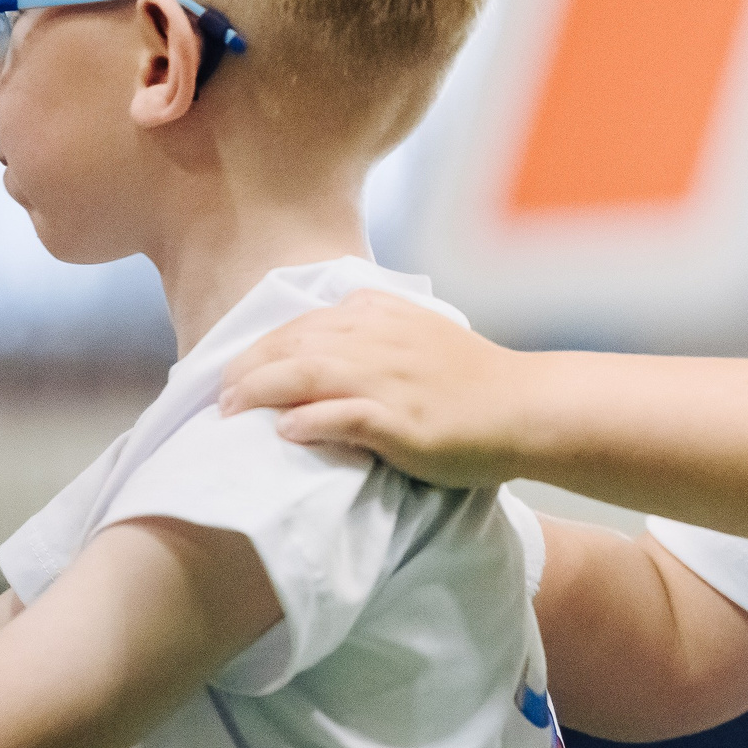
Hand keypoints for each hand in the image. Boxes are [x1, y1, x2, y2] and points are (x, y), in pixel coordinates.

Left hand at [217, 289, 532, 487]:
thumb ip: (376, 332)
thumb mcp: (422, 336)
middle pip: (294, 343)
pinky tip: (286, 431)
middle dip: (247, 368)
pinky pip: (343, 415)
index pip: (304, 323)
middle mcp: (381, 340)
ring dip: (261, 391)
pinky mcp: (402, 420)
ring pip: (307, 372)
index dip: (261, 346)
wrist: (528, 408)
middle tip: (219, 397)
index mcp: (384, 316)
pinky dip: (308, 420)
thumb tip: (326, 344)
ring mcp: (391, 378)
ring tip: (232, 412)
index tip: (235, 371)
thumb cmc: (476, 382)